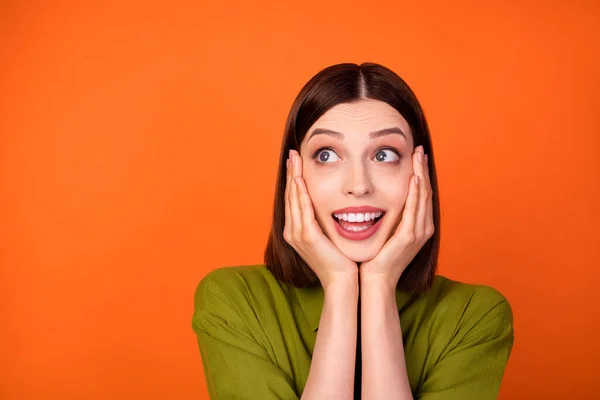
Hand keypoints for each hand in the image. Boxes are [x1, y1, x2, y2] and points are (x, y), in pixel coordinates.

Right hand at [283, 149, 357, 289]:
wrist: (342, 281)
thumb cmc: (339, 259)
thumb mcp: (328, 235)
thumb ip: (324, 220)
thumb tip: (329, 203)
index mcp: (296, 231)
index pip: (293, 199)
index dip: (293, 179)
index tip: (296, 161)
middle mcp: (292, 231)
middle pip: (290, 195)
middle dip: (291, 173)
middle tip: (292, 153)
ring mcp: (298, 234)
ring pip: (293, 199)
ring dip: (293, 177)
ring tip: (294, 159)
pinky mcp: (308, 237)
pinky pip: (302, 210)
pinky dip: (300, 193)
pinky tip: (300, 179)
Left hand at [359, 145, 434, 287]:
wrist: (375, 279)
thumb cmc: (377, 256)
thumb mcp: (386, 231)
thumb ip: (390, 215)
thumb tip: (381, 197)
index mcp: (418, 226)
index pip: (422, 194)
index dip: (420, 174)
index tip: (416, 157)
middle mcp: (423, 228)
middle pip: (426, 192)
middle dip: (423, 169)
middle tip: (420, 150)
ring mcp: (418, 233)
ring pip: (423, 198)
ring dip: (421, 175)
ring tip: (418, 157)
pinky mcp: (409, 237)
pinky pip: (415, 210)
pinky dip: (416, 194)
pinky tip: (414, 179)